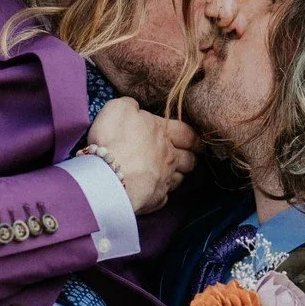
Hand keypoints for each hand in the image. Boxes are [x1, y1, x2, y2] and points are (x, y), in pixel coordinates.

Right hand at [87, 98, 199, 213]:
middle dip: (190, 158)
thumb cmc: (115, 139)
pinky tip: (152, 191)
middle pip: (189, 159)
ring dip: (177, 176)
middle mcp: (169, 158)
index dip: (191, 136)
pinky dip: (159, 194)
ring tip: (170, 174)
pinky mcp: (156, 199)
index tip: (194, 140)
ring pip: (179, 179)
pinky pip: (163, 197)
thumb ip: (131, 106)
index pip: (186, 133)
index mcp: (163, 133)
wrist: (109, 175)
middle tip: (188, 157)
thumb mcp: (119, 109)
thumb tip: (136, 108)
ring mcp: (164, 180)